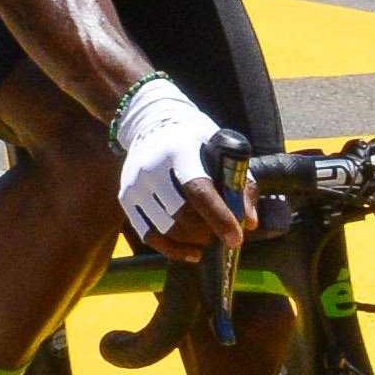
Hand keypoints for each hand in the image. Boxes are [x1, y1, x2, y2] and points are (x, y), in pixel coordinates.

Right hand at [106, 75, 242, 258]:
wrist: (150, 122)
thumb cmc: (196, 140)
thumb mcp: (222, 149)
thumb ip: (240, 184)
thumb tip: (249, 223)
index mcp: (181, 151)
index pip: (198, 190)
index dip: (219, 217)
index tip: (237, 238)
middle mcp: (152, 167)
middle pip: (181, 215)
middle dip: (207, 231)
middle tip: (222, 234)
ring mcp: (135, 184)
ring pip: (165, 229)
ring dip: (192, 241)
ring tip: (208, 239)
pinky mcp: (125, 197)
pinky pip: (148, 235)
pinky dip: (172, 249)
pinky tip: (192, 252)